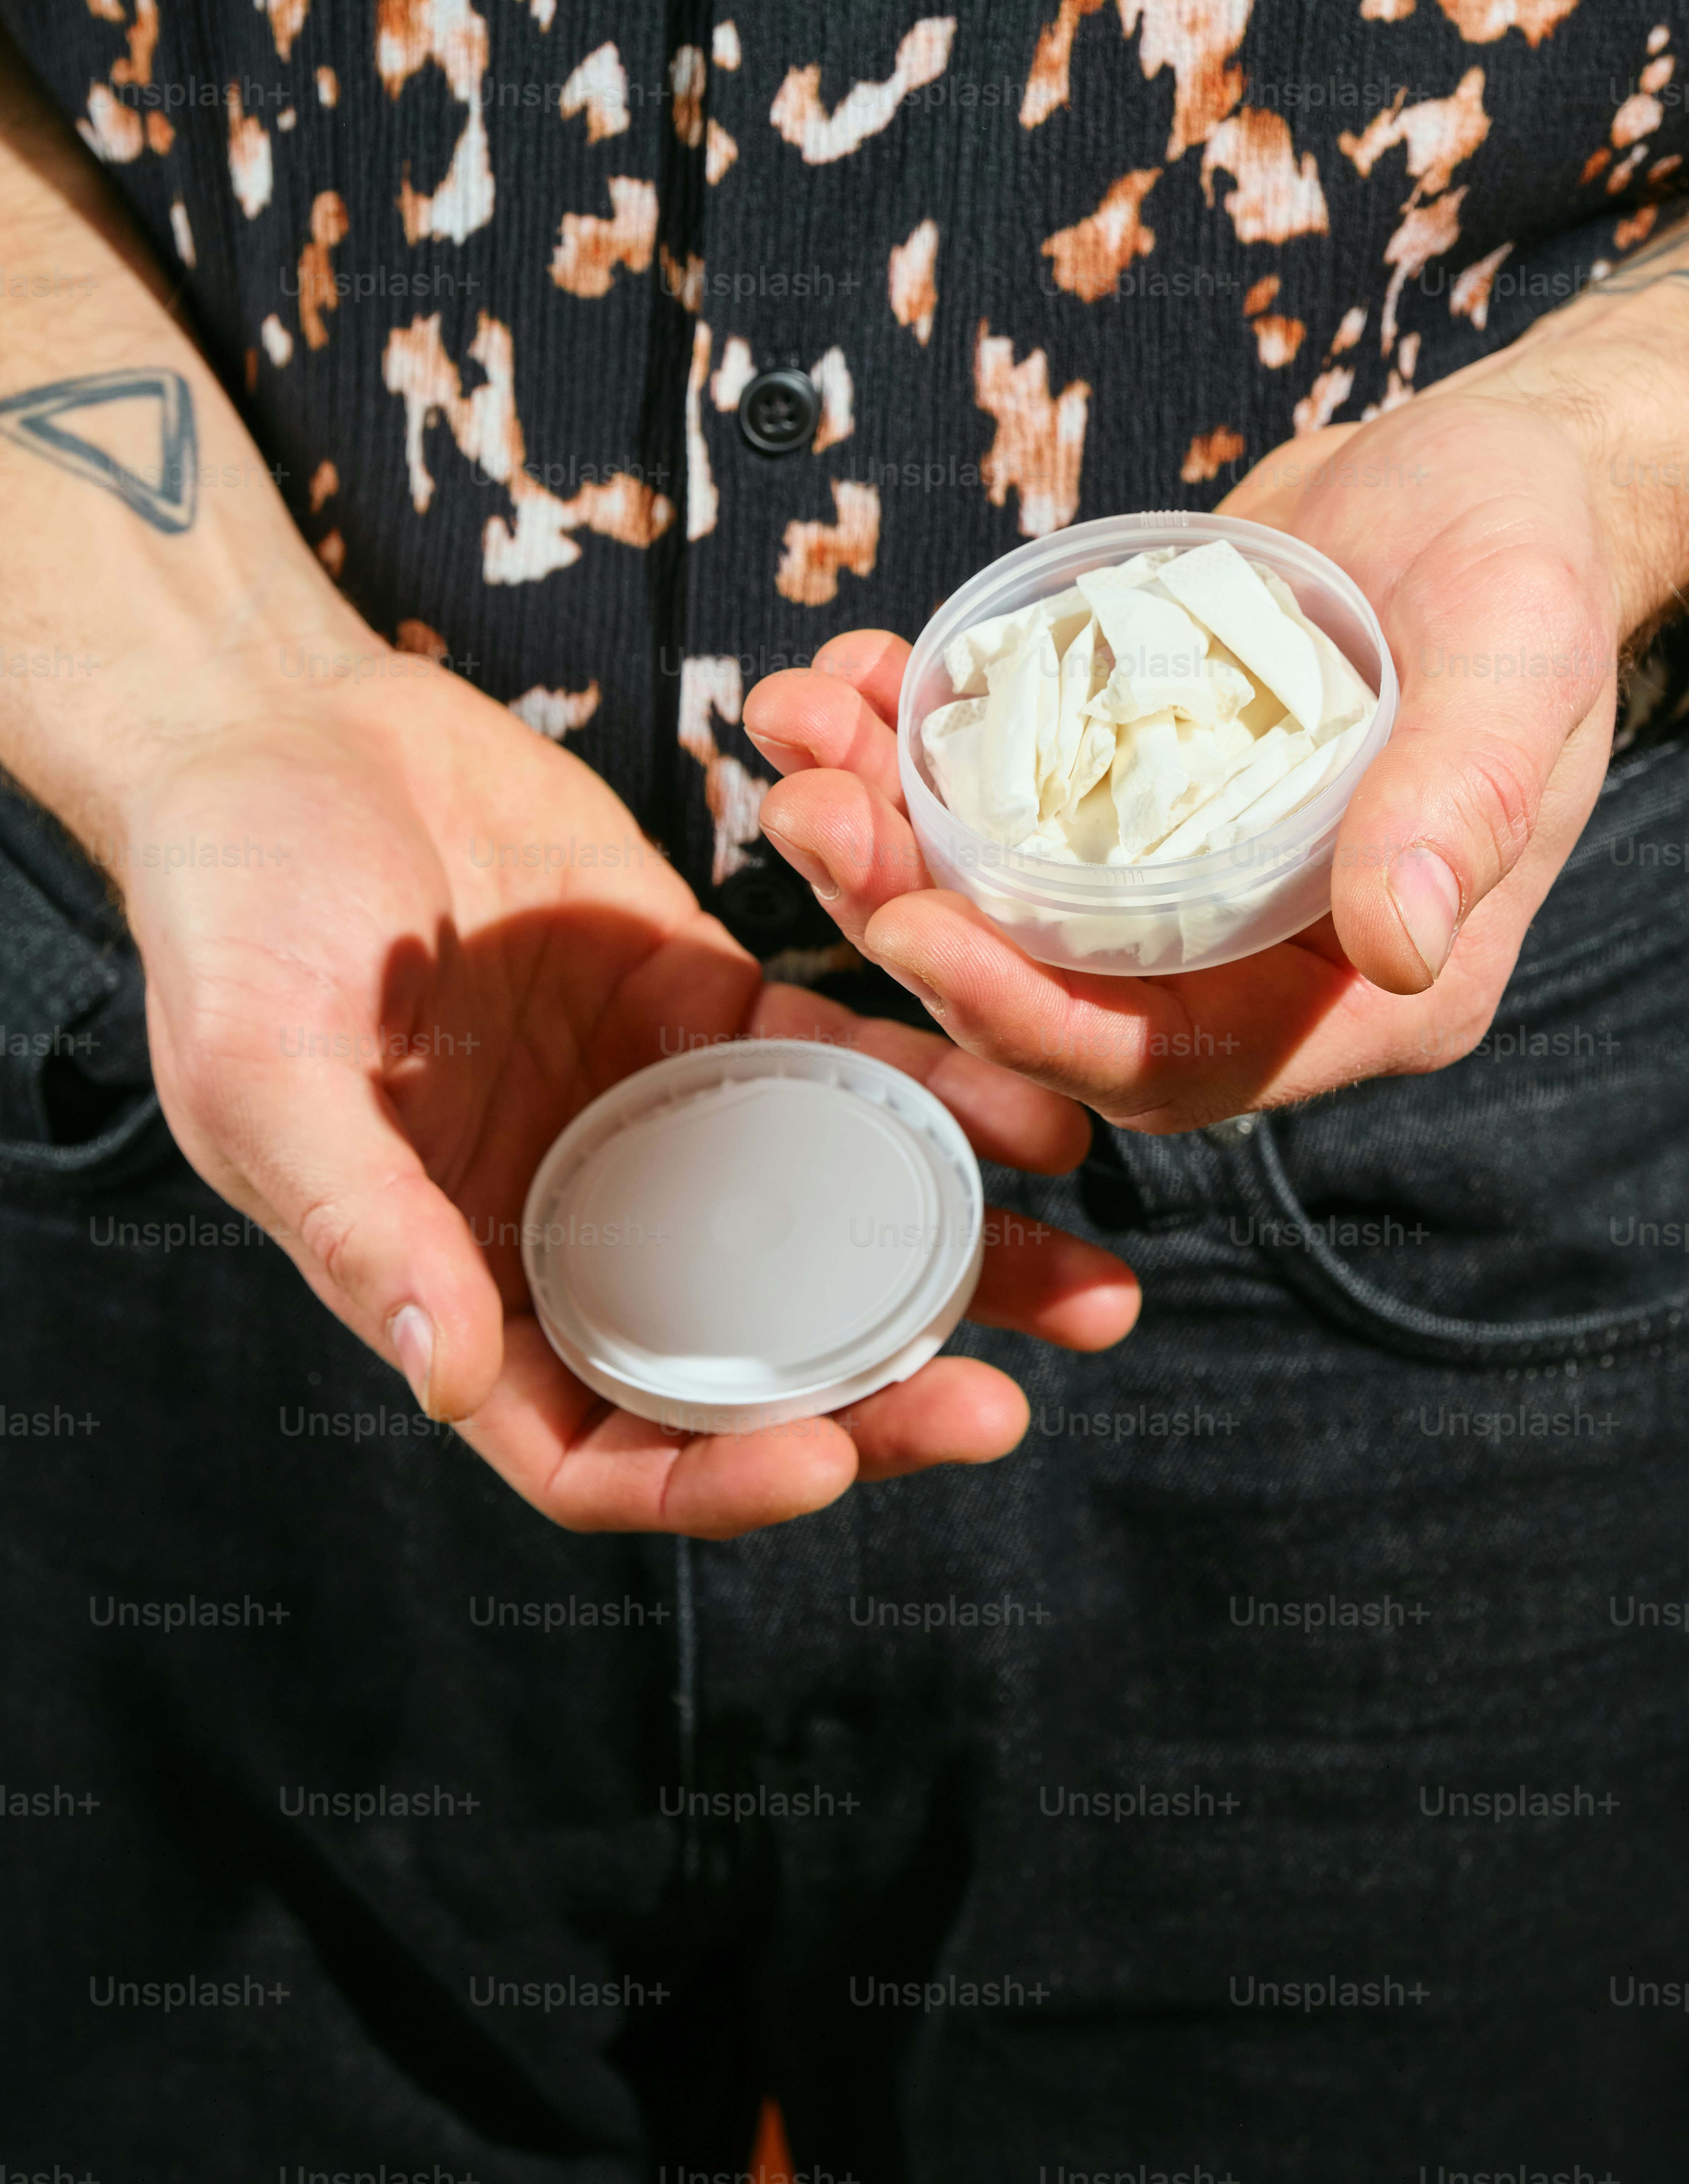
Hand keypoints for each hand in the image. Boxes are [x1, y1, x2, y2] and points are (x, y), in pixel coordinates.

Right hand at [114, 639, 1137, 1536]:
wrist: (289, 740)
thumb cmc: (229, 911)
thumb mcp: (258, 1076)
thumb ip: (361, 1229)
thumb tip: (450, 1381)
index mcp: (465, 1283)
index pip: (601, 1445)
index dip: (713, 1482)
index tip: (829, 1461)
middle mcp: (577, 1225)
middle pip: (750, 1357)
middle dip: (880, 1391)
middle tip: (1005, 1399)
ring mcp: (653, 1120)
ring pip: (824, 1226)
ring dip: (956, 1262)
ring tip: (1091, 1282)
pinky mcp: (706, 1006)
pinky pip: (837, 1068)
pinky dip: (931, 1093)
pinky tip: (1029, 1110)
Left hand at [743, 377, 1624, 1128]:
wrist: (1485, 473)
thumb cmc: (1528, 562)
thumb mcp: (1517, 662)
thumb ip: (1458, 804)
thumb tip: (1398, 942)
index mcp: (1356, 982)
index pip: (1166, 1059)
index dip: (1031, 1019)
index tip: (916, 932)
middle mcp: (1253, 954)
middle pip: (1047, 993)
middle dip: (911, 916)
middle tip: (810, 813)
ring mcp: (1177, 877)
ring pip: (994, 901)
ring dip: (879, 828)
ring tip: (797, 728)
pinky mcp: (1123, 791)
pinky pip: (996, 802)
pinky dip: (909, 746)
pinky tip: (858, 676)